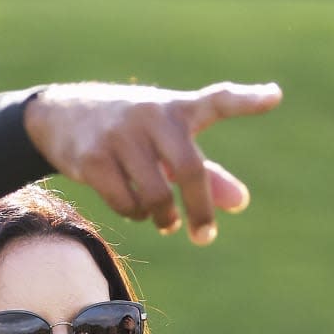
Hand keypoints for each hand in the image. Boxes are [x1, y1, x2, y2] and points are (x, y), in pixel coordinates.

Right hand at [23, 81, 282, 243]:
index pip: (217, 100)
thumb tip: (241, 203)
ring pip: (155, 194)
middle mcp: (150, 116)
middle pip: (189, 169)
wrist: (58, 114)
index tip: (275, 97)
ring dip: (163, 217)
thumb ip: (205, 171)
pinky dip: (135, 214)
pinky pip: (125, 202)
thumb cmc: (128, 130)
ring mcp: (119, 136)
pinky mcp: (92, 158)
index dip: (246, 100)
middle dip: (199, 209)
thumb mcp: (165, 142)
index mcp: (176, 108)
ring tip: (163, 219)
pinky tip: (135, 209)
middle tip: (204, 236)